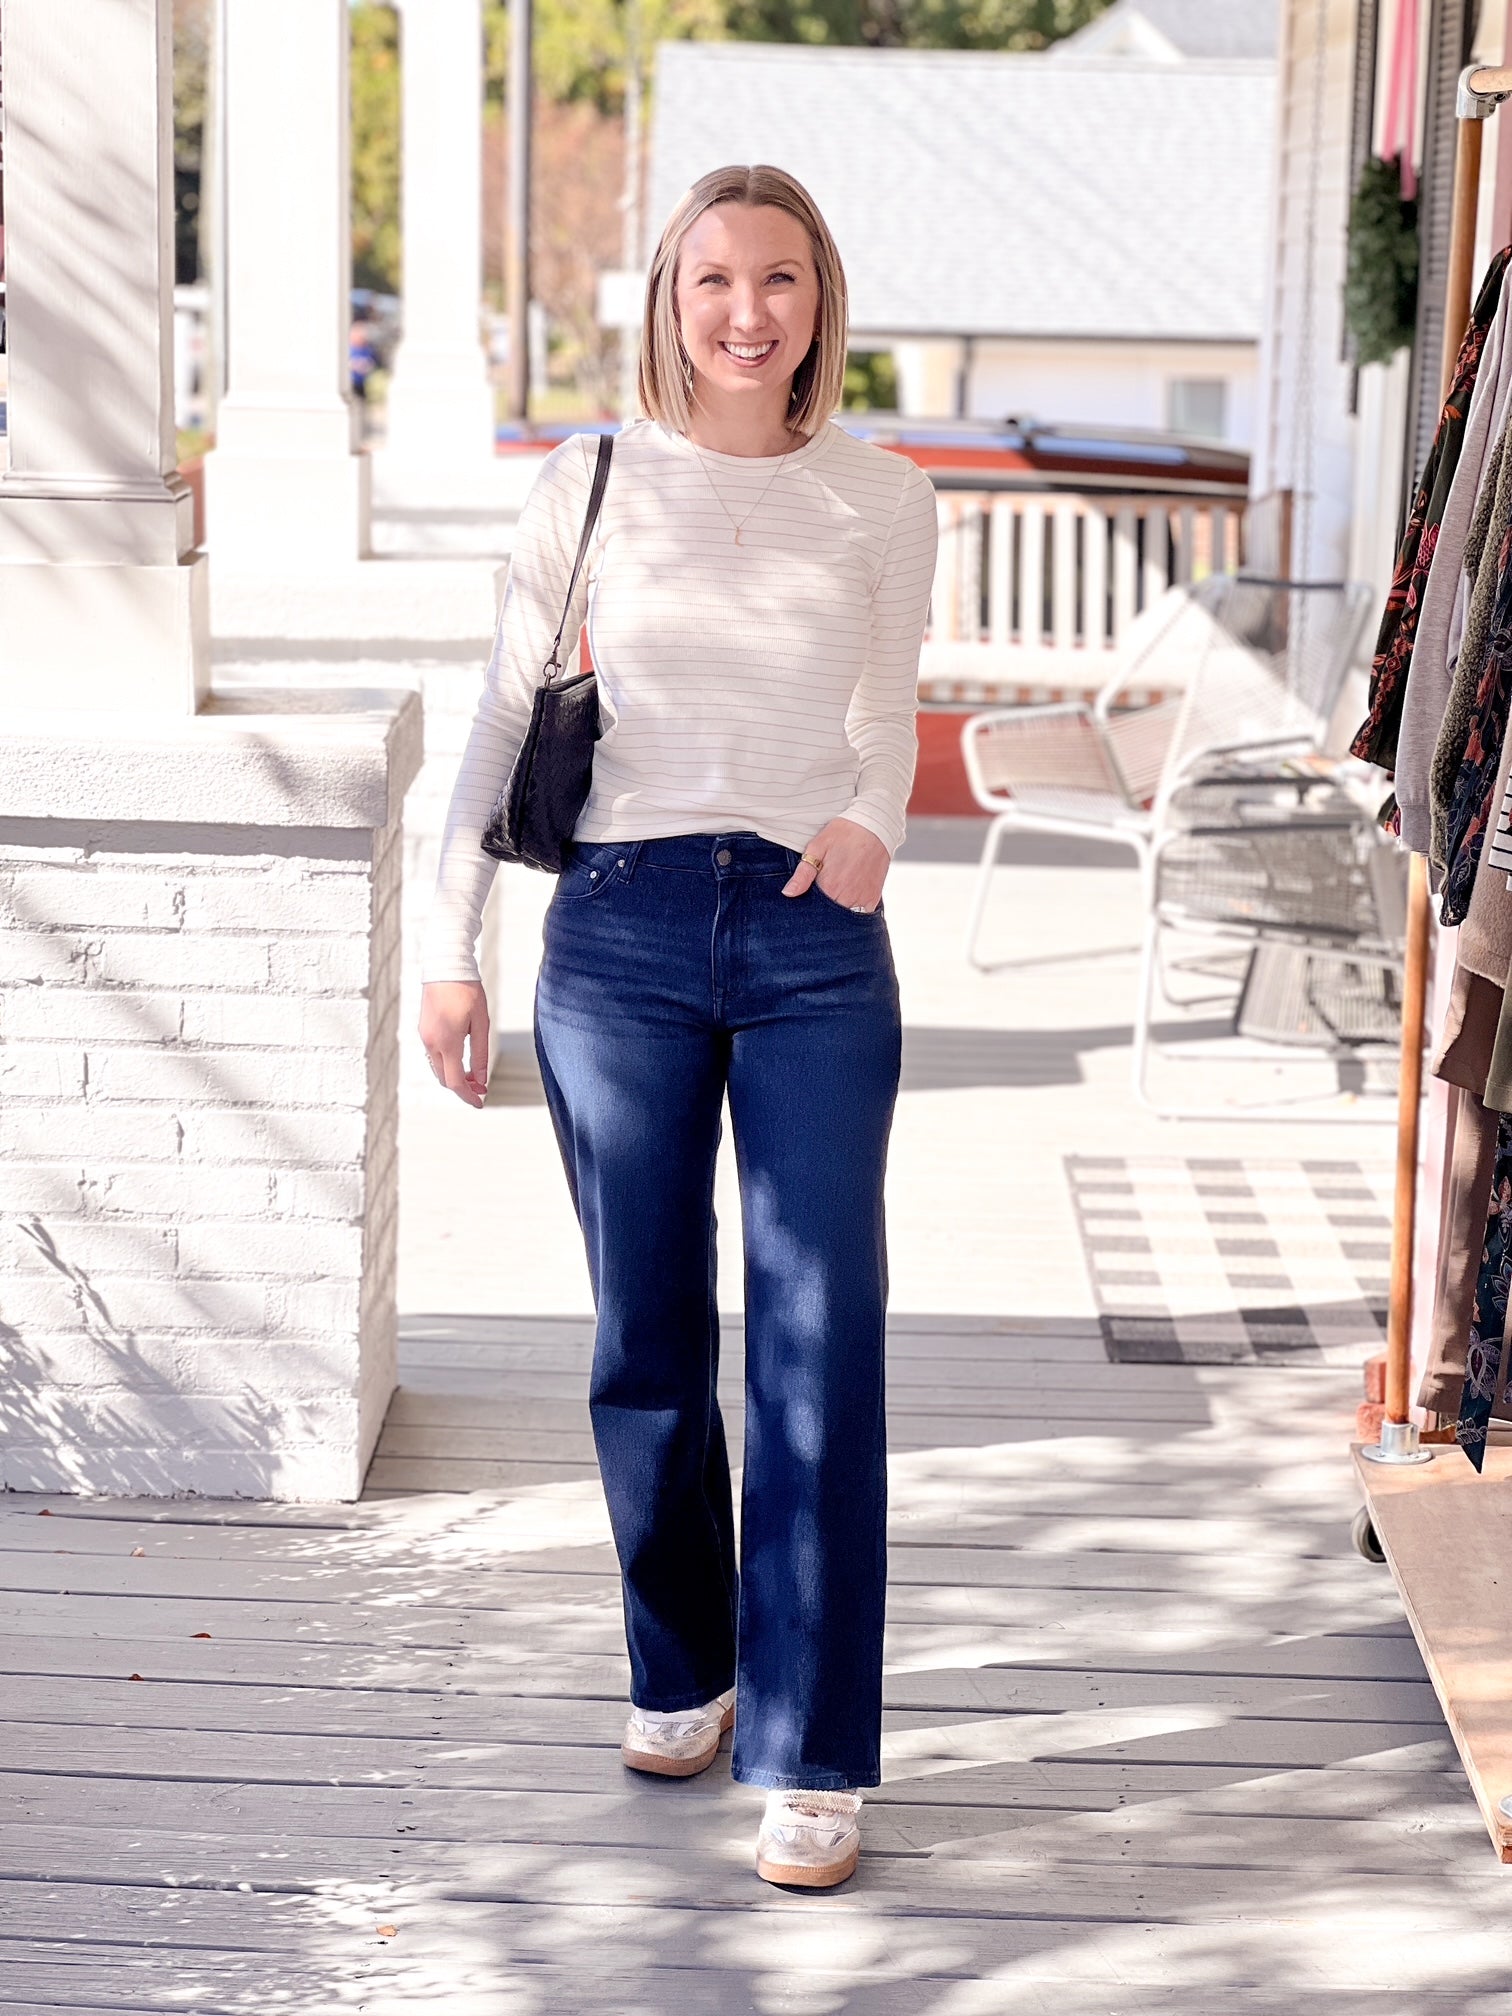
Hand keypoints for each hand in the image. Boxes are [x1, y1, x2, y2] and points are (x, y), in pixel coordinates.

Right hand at [418, 981, 490, 1108]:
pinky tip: (461, 1060)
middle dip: (462, 1088)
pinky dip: (446, 1064)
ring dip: (453, 1076)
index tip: (481, 1102)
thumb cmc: (467, 991)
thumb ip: (480, 1054)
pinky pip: (433, 1055)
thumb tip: (481, 1079)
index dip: (468, 1096)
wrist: (445, 966)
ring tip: (474, 1076)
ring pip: (437, 1068)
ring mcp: (424, 1036)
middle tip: (482, 1089)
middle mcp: (431, 1043)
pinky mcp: (423, 1030)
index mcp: (447, 1042)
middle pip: (444, 1078)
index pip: (455, 1082)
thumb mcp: (481, 1023)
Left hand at [781, 817, 889, 911]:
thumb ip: (802, 874)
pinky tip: (848, 898)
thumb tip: (787, 894)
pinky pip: (862, 914)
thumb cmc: (842, 834)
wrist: (874, 826)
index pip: (813, 910)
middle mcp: (845, 896)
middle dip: (822, 912)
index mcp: (828, 886)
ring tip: (834, 895)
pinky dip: (853, 911)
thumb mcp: (816, 848)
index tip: (807, 901)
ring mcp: (861, 898)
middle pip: (829, 916)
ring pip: (844, 917)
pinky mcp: (873, 897)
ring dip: (837, 913)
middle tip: (821, 896)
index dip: (807, 908)